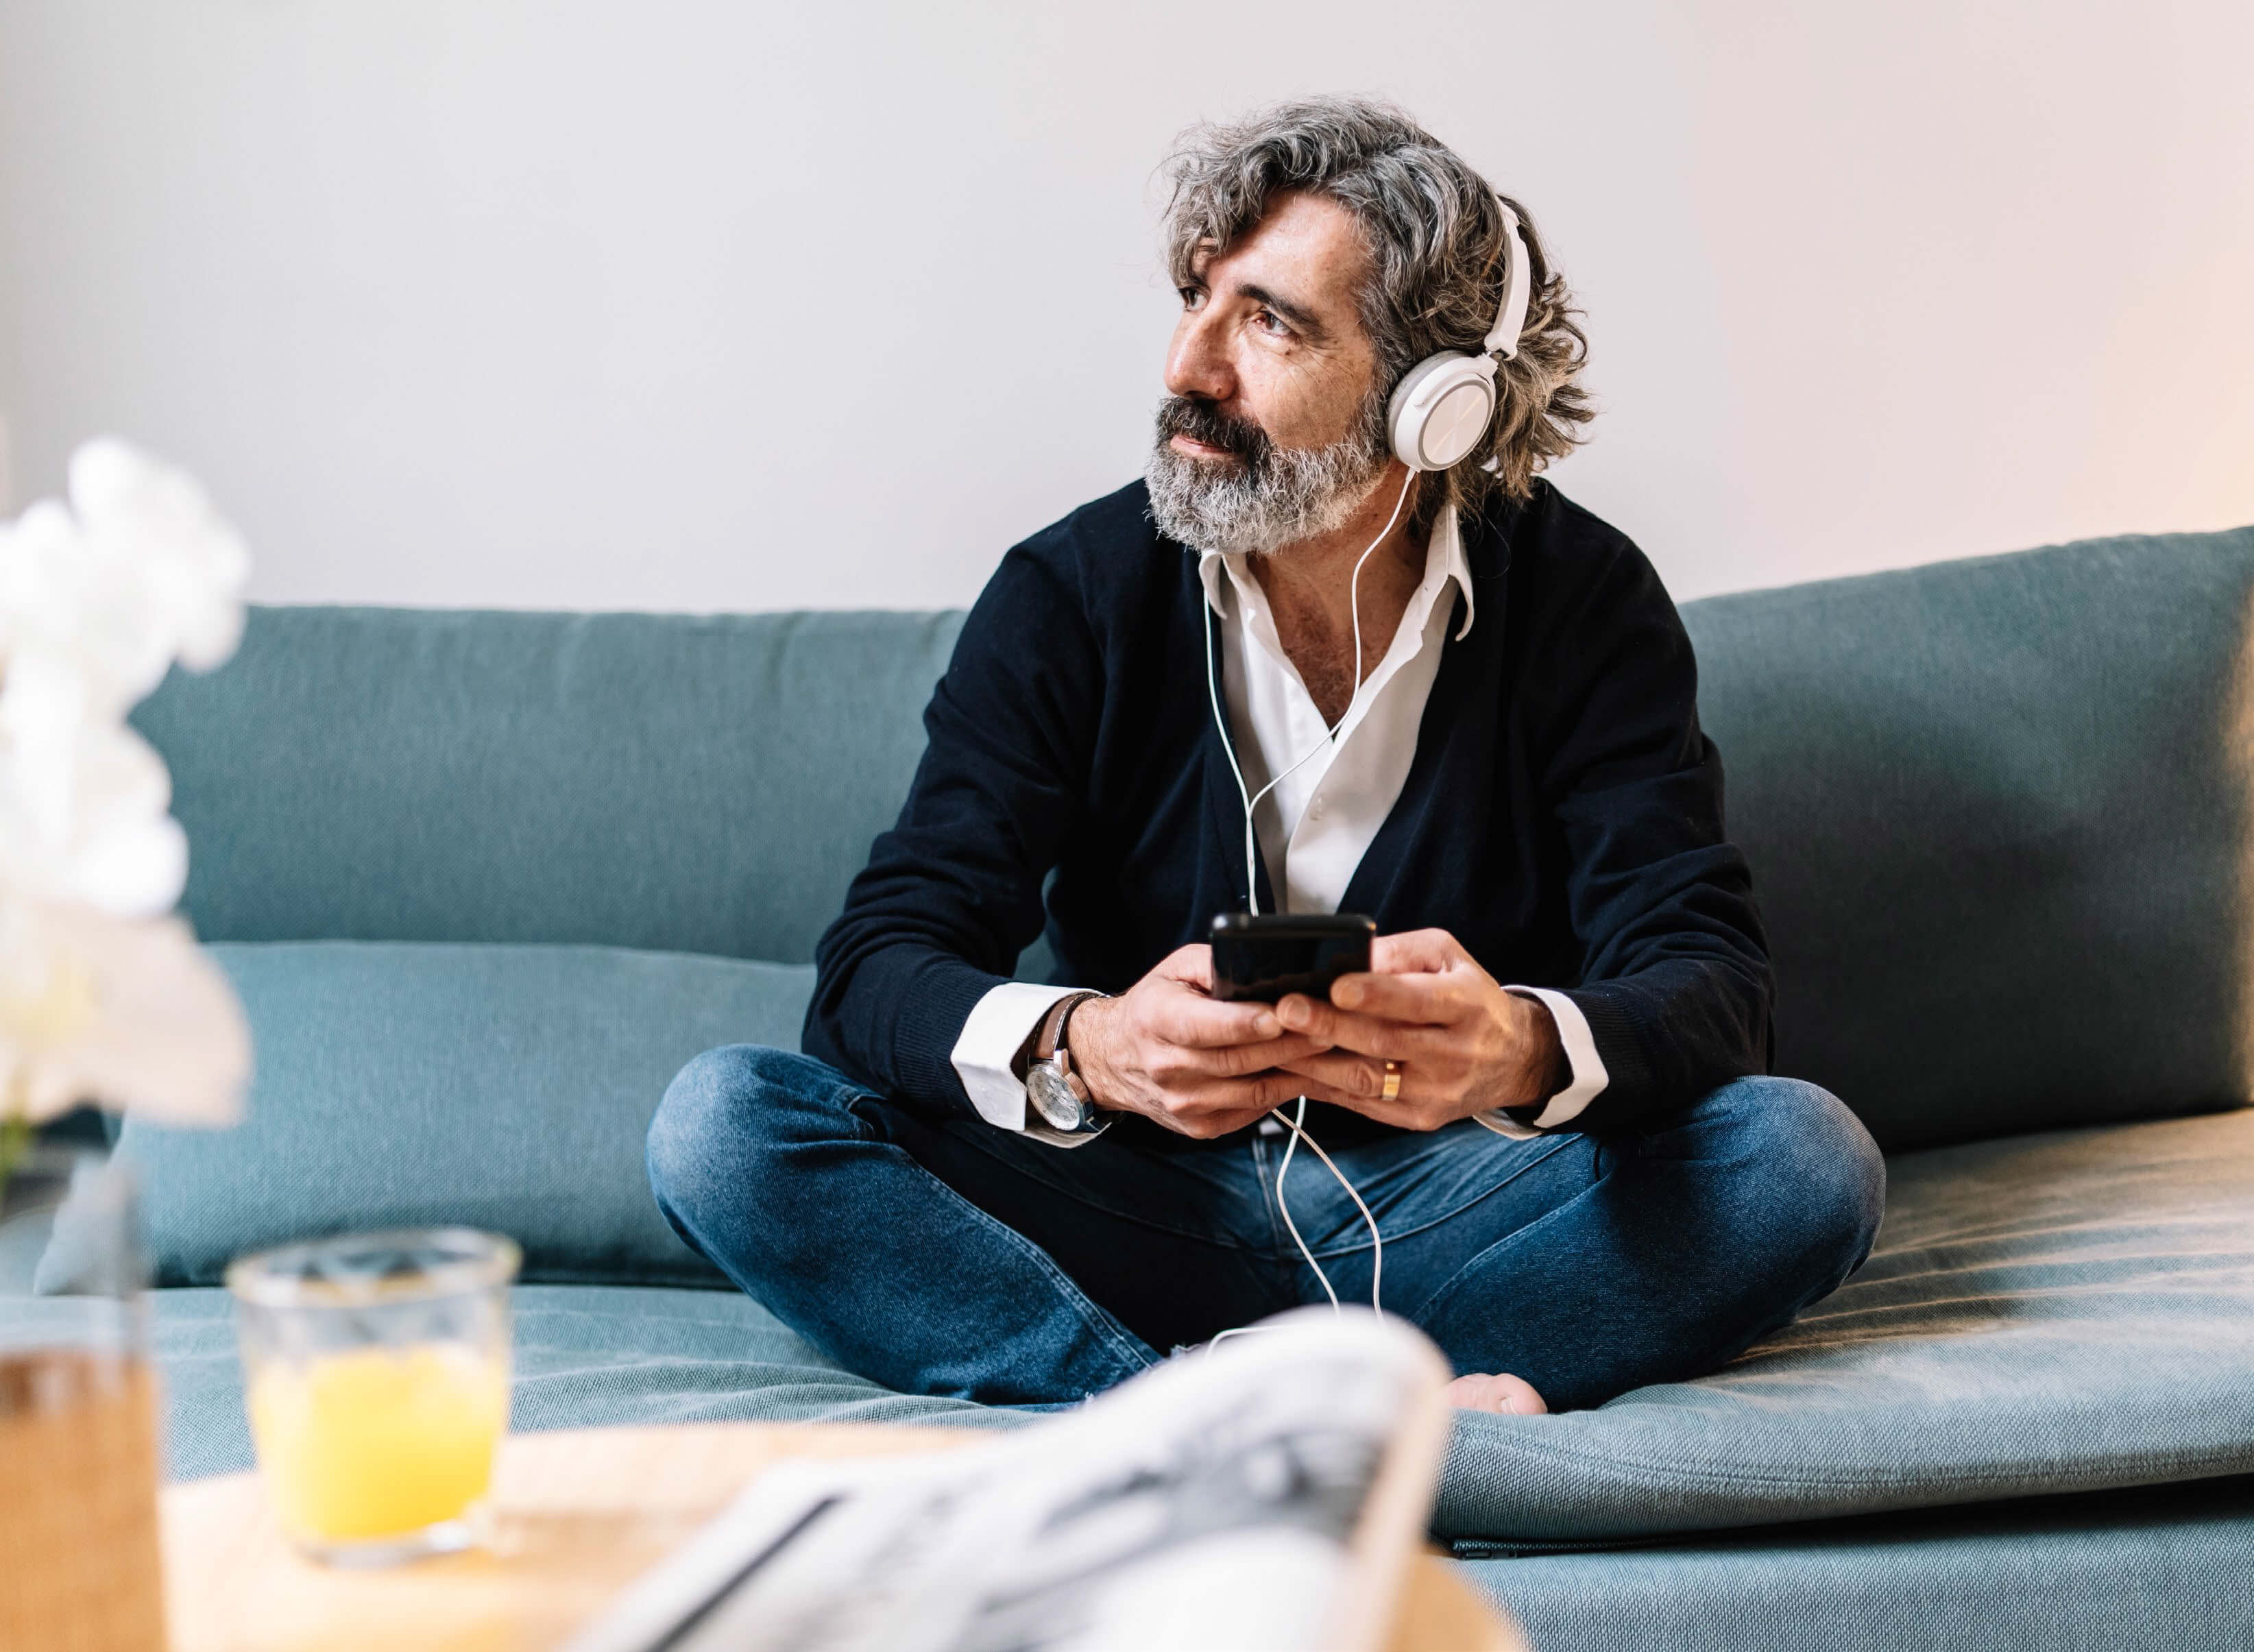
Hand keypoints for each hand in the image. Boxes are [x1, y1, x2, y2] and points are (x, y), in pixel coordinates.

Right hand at [1071, 946, 1334, 1138]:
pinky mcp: (1200, 1126)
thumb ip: (1217, 963)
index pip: (1202, 1026)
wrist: (1115, 1059)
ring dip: (1295, 1070)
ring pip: (1252, 1088)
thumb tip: (1266, 965)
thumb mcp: (1176, 969)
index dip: (1244, 1023)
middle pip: (1237, 1060)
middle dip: (1289, 1044)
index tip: (1282, 1014)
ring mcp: (1183, 1102)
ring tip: (1328, 1048)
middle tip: (1330, 1025)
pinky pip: (1253, 1108)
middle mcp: (1165, 1066)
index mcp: (1154, 1020)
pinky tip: (1305, 1072)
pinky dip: (1283, 1091)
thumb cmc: (1156, 1004)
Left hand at [1271, 929, 1566, 1130]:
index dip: (1376, 995)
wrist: (1513, 1058)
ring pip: (1366, 1079)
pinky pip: (1362, 1103)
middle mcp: (1456, 1053)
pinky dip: (1323, 1085)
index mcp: (1467, 1006)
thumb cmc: (1470, 996)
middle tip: (1285, 1009)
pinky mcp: (1419, 1118)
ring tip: (1272, 1040)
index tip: (1336, 986)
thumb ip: (1400, 953)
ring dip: (1314, 1061)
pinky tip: (1291, 1067)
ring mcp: (1437, 1092)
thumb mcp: (1448, 957)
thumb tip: (1348, 955)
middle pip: (1384, 1042)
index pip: (1418, 1001)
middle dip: (1330, 1026)